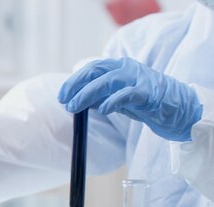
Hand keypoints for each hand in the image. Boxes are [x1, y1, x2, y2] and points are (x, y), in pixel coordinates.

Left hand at [58, 57, 201, 141]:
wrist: (176, 109)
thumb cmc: (144, 102)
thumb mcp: (117, 98)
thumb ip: (99, 96)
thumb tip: (75, 101)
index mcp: (119, 66)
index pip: (91, 68)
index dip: (74, 80)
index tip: (62, 95)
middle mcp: (127, 68)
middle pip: (96, 71)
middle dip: (76, 86)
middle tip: (65, 102)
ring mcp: (138, 79)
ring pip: (107, 81)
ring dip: (87, 95)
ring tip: (75, 107)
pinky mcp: (148, 93)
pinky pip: (127, 94)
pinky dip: (112, 101)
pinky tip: (102, 110)